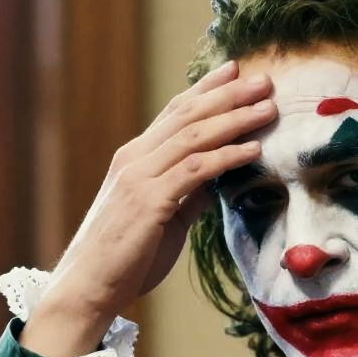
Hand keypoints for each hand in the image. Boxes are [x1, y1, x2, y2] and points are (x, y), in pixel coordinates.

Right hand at [39, 59, 274, 326]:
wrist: (89, 286)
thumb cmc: (126, 258)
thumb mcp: (163, 218)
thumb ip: (187, 195)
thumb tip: (215, 182)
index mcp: (135, 158)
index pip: (175, 113)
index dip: (206, 90)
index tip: (235, 70)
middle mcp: (135, 159)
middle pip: (188, 115)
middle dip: (228, 94)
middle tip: (264, 79)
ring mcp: (139, 177)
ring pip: (194, 136)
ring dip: (234, 119)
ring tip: (268, 107)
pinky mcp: (149, 201)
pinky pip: (195, 171)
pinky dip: (226, 156)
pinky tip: (253, 149)